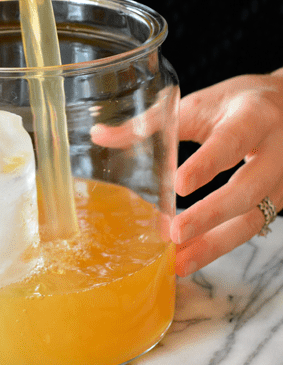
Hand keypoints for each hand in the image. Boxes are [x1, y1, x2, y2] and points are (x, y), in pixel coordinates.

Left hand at [172, 68, 282, 276]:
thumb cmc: (236, 103)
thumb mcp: (198, 104)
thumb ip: (152, 121)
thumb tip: (99, 135)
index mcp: (253, 116)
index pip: (232, 141)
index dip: (208, 163)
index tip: (179, 185)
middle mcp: (275, 151)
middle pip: (248, 188)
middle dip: (212, 214)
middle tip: (175, 233)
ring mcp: (281, 181)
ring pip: (253, 218)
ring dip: (215, 243)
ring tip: (180, 261)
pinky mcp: (278, 202)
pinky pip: (251, 229)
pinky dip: (220, 245)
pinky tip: (191, 258)